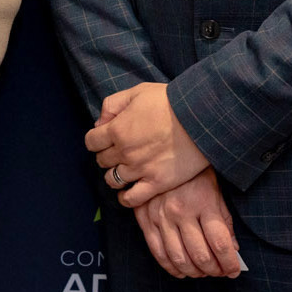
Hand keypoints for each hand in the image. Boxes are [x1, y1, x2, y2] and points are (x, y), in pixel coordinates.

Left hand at [84, 82, 208, 205]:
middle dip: (107, 155)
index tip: (104, 139)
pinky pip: (132, 199)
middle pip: (101, 160)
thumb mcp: (137, 92)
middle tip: (118, 152)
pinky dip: (125, 198)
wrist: (200, 118)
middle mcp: (124, 152)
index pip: (91, 141)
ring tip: (124, 170)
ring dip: (114, 175)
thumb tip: (99, 123)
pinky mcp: (157, 183)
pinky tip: (127, 192)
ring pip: (112, 180)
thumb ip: (112, 105)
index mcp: (117, 129)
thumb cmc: (169, 102)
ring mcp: (140, 169)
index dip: (96, 140)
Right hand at [133, 168, 240, 279]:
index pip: (220, 244)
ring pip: (179, 258)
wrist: (161, 153)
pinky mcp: (146, 220)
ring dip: (194, 272)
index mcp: (203, 203)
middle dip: (214, 270)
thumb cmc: (194, 173)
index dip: (229, 264)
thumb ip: (224, 221)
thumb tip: (233, 249)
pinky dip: (172, 267)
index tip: (234, 271)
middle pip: (201, 255)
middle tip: (220, 272)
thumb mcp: (215, 191)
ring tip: (203, 272)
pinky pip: (158, 252)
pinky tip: (182, 270)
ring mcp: (161, 217)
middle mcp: (181, 212)